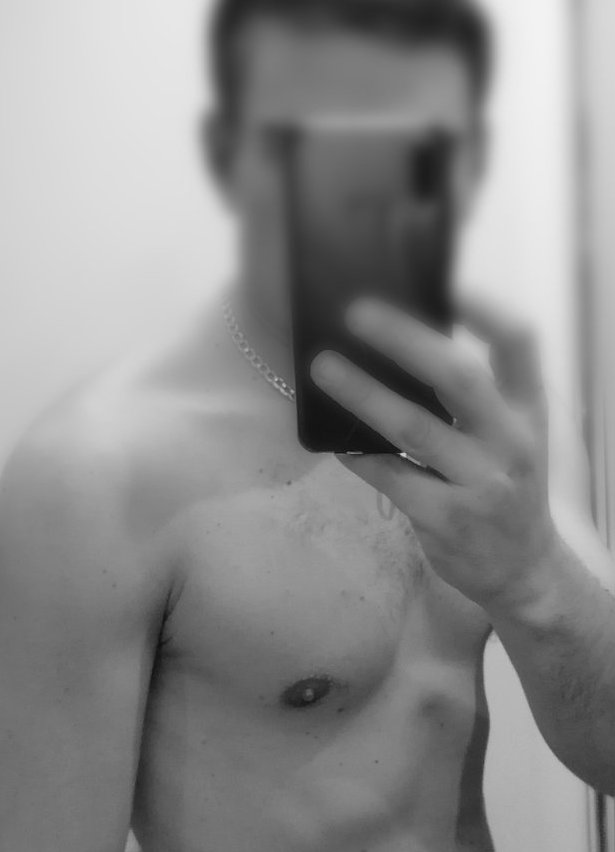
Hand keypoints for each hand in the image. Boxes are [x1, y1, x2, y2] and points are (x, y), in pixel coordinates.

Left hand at [310, 296, 561, 613]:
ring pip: (413, 428)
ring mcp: (480, 484)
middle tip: (355, 312)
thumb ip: (474, 398)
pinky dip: (358, 455)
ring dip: (362, 393)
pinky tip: (335, 440)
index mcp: (528, 412)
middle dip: (404, 338)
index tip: (447, 281)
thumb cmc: (505, 489)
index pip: (519, 344)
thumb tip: (402, 343)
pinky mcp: (446, 519)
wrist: (522, 570)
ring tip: (323, 367)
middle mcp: (510, 442)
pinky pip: (391, 476)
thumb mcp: (511, 438)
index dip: (486, 308)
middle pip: (459, 377)